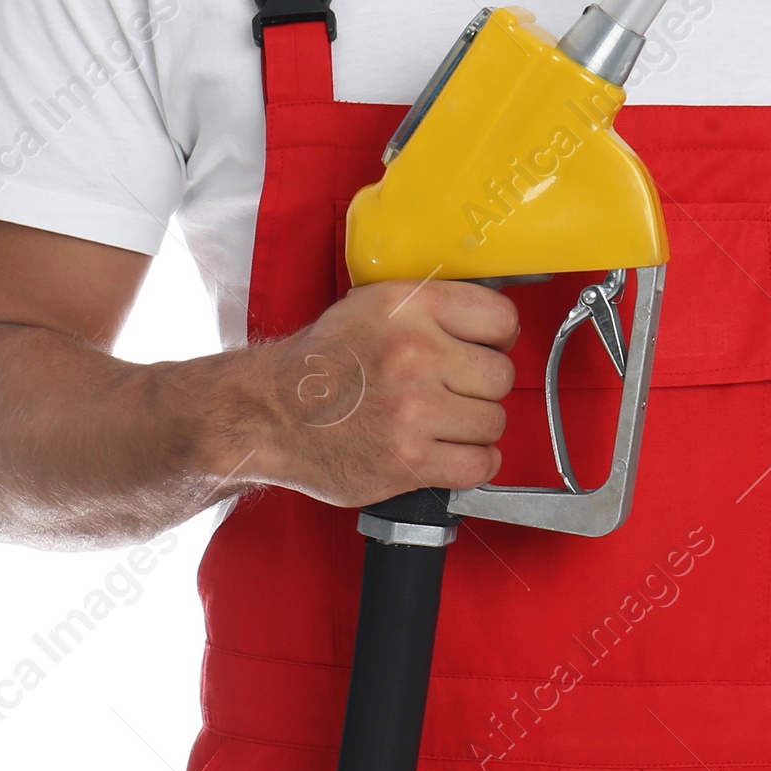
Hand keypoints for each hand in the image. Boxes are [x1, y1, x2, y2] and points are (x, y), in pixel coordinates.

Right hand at [201, 278, 519, 507]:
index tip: (486, 349)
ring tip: (441, 422)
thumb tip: (496, 326)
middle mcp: (415, 354)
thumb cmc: (322, 362)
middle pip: (500, 375)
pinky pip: (480, 464)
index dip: (498, 338)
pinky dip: (472, 462)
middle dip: (480, 386)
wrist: (269, 413)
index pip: (501, 319)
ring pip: (493, 421)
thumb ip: (432, 308)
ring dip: (473, 426)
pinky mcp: (409, 460)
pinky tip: (449, 451)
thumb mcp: (373, 306)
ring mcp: (414, 411)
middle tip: (453, 390)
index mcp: (409, 308)